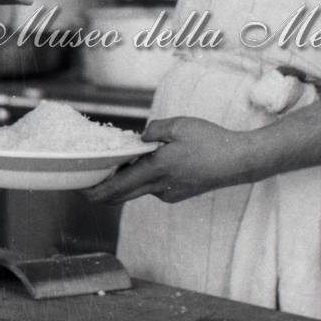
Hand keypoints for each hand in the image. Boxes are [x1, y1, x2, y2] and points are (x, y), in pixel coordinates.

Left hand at [84, 117, 251, 204]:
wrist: (239, 161)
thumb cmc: (211, 141)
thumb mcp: (179, 125)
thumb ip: (155, 130)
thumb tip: (140, 138)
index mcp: (157, 169)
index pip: (118, 186)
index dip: (97, 190)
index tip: (81, 190)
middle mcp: (160, 187)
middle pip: (122, 195)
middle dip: (102, 191)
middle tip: (86, 184)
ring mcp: (169, 194)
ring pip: (137, 191)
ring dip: (124, 182)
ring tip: (117, 165)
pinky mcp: (177, 195)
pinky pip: (152, 189)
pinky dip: (142, 180)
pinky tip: (145, 165)